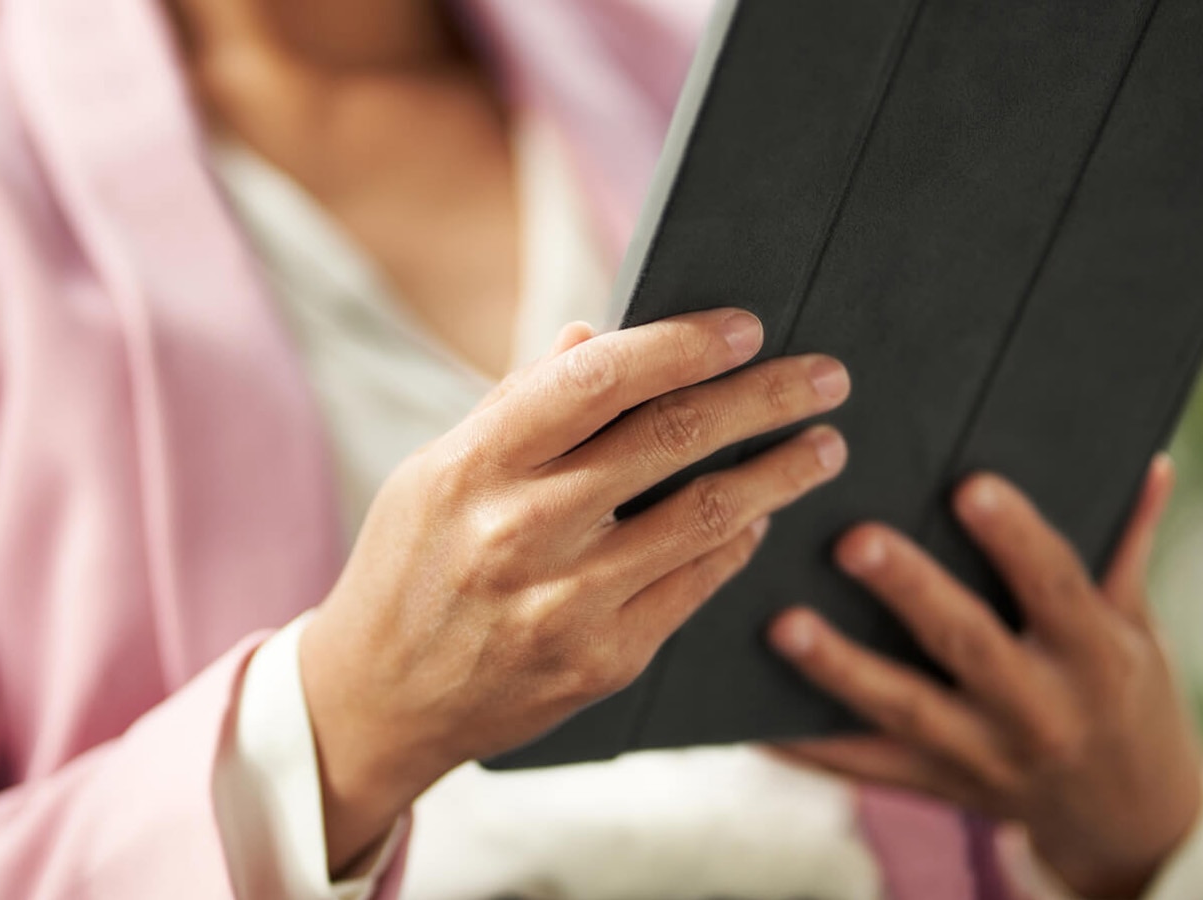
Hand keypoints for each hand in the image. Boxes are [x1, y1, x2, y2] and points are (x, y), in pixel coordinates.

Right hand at [300, 310, 851, 872]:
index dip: (683, 344)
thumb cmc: (408, 570)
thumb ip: (516, 404)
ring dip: (779, 474)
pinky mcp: (601, 661)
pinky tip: (761, 517)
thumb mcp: (434, 473)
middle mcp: (521, 529)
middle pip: (671, 438)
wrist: (376, 704)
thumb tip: (595, 331)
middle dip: (765, 397)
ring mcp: (566, 602)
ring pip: (706, 515)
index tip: (746, 327)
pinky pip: (696, 585)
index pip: (598, 377)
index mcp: (474, 464)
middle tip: (825, 376)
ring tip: (825, 447)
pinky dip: (738, 542)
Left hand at [769, 459, 1202, 898]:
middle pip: (968, 644)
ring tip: (782, 625)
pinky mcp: (935, 784)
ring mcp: (982, 756)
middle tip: (853, 540)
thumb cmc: (1129, 697)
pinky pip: (861, 766)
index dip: (1015, 537)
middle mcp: (1039, 710)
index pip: (1055, 585)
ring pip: (903, 709)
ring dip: (840, 668)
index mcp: (1095, 657)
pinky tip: (753, 716)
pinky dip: (805, 744)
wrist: (1127, 820)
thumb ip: (1127, 546)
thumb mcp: (1140, 629)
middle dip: (911, 592)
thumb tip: (1145, 460)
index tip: (970, 486)